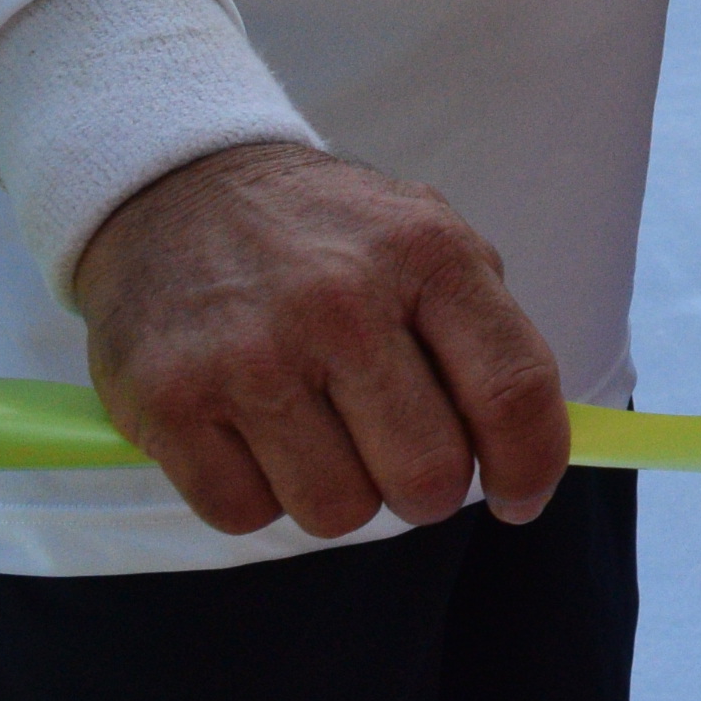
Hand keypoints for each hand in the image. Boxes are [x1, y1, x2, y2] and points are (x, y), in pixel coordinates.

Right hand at [68, 140, 570, 541]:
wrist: (180, 187)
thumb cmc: (328, 234)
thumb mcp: (428, 236)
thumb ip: (486, 330)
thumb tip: (532, 448)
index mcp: (428, 255)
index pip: (513, 390)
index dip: (531, 466)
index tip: (522, 499)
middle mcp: (341, 303)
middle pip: (427, 473)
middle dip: (428, 491)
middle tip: (405, 463)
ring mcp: (251, 355)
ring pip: (336, 511)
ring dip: (340, 494)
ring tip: (320, 434)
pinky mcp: (169, 401)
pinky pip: (245, 514)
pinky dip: (258, 495)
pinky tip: (253, 436)